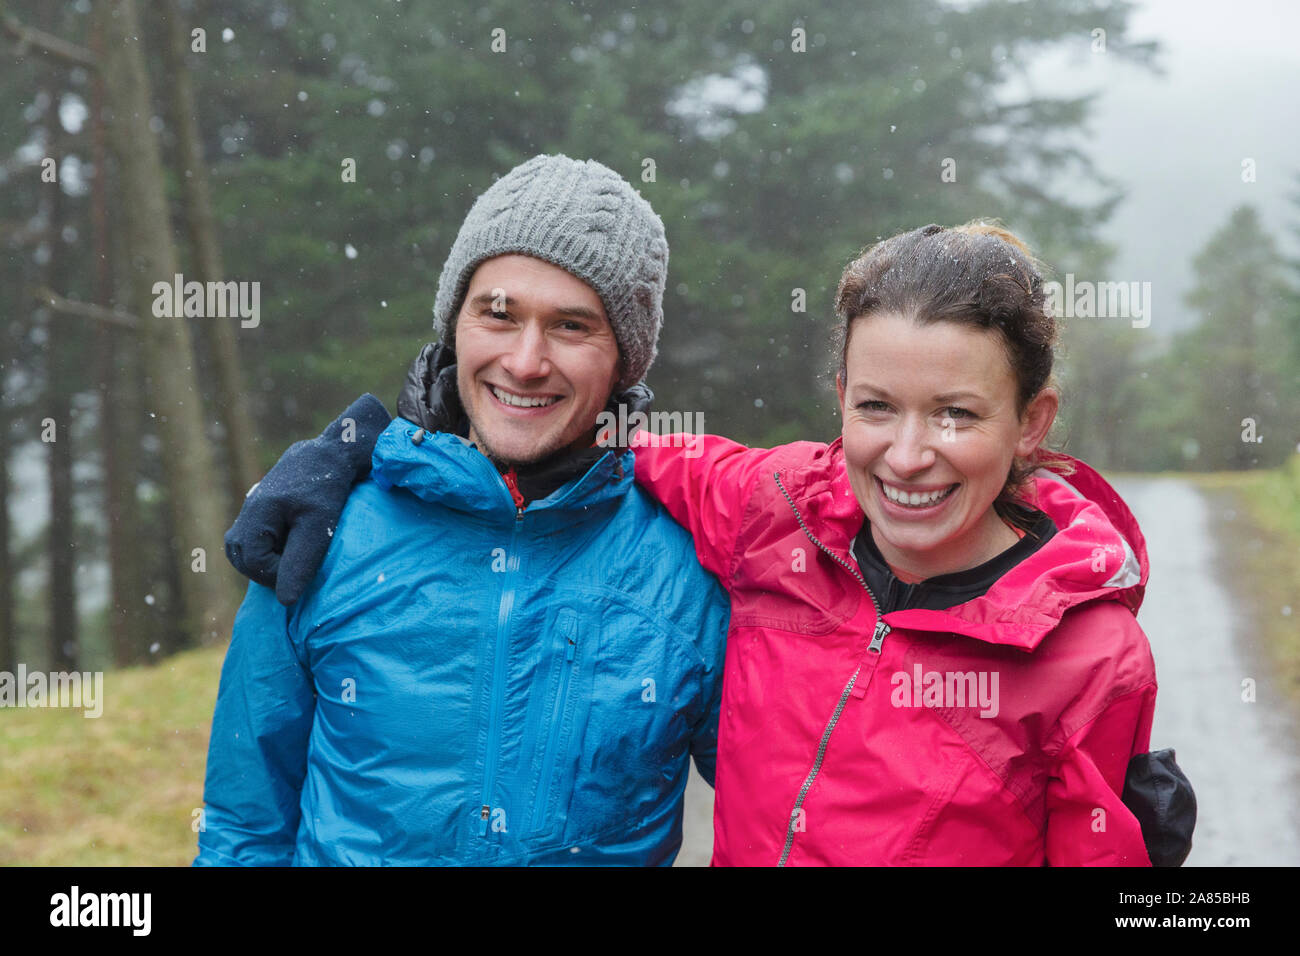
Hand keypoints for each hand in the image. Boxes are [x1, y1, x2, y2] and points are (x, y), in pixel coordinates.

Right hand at [224, 393, 392, 604]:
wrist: (330, 455)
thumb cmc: (328, 490)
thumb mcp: (319, 528)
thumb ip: (301, 563)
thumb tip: (285, 602)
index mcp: (256, 514)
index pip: (253, 565)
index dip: (277, 576)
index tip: (304, 569)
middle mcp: (246, 512)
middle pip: (244, 561)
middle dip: (271, 570)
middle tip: (301, 563)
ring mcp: (249, 511)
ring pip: (245, 553)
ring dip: (269, 562)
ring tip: (297, 553)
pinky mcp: (257, 512)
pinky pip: (253, 543)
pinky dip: (270, 550)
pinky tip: (293, 543)